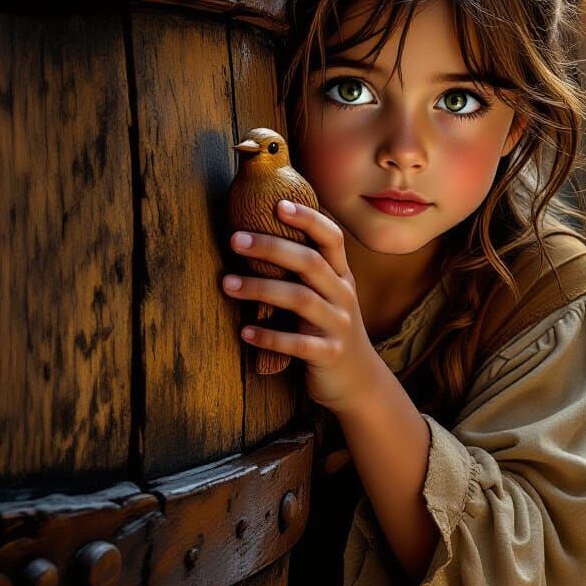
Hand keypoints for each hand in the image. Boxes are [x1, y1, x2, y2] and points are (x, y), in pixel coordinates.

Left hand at [222, 200, 379, 413]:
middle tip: (235, 239)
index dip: (308, 219)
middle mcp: (343, 295)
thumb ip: (307, 271)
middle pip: (310, 262)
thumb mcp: (328, 296)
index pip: (332, 238)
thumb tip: (262, 235)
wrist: (358, 381)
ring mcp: (338, 325)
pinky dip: (270, 336)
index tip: (278, 205)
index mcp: (341, 277)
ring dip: (261, 288)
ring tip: (227, 284)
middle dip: (272, 247)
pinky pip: (298, 344)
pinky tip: (245, 332)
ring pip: (301, 299)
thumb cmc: (329, 330)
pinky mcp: (329, 354)